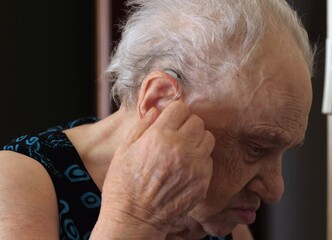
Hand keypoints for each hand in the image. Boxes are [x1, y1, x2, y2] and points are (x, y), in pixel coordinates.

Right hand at [92, 101, 214, 238]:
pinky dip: (199, 160)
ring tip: (183, 151)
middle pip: (198, 121)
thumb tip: (156, 111)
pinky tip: (185, 168)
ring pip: (208, 139)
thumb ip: (142, 126)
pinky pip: (209, 160)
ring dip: (196, 141)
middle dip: (187, 125)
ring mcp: (195, 166)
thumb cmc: (123, 184)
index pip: (181, 108)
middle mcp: (181, 148)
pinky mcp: (203, 182)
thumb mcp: (124, 149)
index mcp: (160, 136)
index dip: (174, 112)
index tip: (169, 120)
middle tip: (176, 135)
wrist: (133, 219)